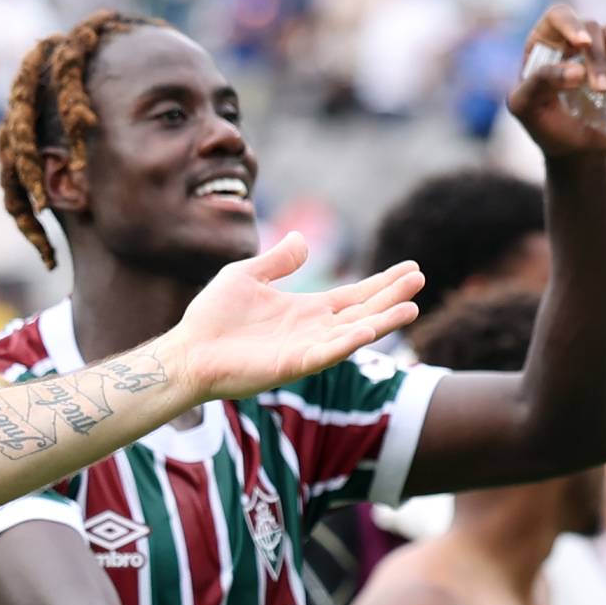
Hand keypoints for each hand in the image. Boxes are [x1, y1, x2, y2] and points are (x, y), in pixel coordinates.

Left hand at [167, 234, 423, 406]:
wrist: (185, 352)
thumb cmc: (211, 317)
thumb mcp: (246, 276)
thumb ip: (277, 260)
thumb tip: (301, 238)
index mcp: (305, 310)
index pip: (353, 295)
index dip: (381, 283)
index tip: (411, 267)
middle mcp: (312, 331)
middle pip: (362, 312)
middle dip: (391, 297)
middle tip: (420, 278)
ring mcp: (304, 350)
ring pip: (352, 335)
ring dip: (381, 322)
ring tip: (411, 307)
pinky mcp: (289, 366)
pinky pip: (324, 354)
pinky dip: (345, 344)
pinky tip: (367, 331)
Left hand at [510, 3, 605, 161]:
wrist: (575, 150)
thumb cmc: (544, 125)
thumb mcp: (526, 107)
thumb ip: (540, 83)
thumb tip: (576, 71)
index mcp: (542, 45)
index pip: (558, 16)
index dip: (571, 23)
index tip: (582, 43)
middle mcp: (571, 42)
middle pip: (591, 28)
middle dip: (598, 58)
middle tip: (599, 89)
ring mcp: (600, 50)